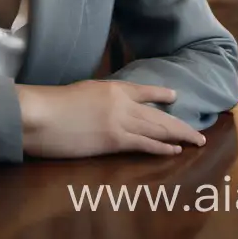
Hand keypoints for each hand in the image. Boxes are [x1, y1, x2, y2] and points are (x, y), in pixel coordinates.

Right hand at [15, 81, 205, 158]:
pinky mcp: (114, 140)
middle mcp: (120, 102)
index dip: (159, 95)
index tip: (174, 97)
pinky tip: (176, 150)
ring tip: (196, 141)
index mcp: (110, 87)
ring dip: (179, 135)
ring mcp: (119, 120)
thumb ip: (95, 99)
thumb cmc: (49, 105)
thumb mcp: (78, 93)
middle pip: (157, 114)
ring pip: (157, 128)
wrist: (40, 113)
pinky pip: (145, 144)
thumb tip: (100, 109)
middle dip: (179, 124)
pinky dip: (162, 147)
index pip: (141, 90)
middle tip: (197, 132)